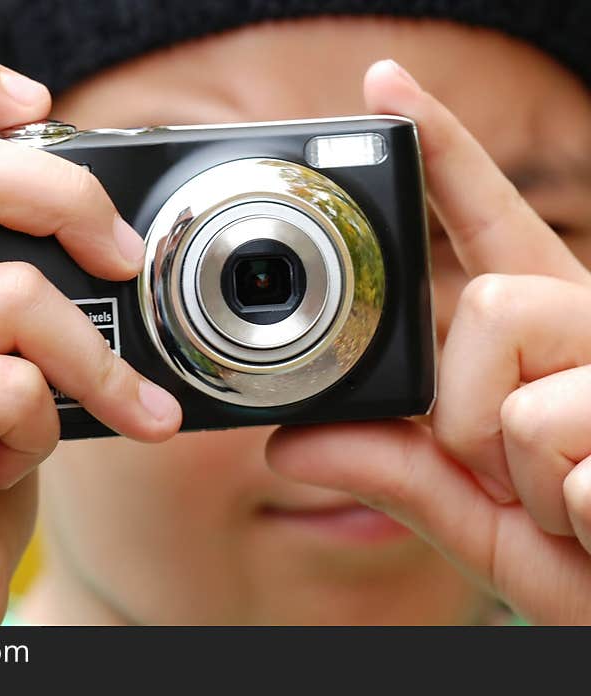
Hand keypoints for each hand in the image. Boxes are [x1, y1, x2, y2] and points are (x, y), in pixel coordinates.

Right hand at [0, 48, 181, 624]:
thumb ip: (6, 289)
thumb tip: (101, 238)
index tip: (37, 103)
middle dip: (70, 199)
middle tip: (126, 256)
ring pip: (16, 293)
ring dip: (89, 361)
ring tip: (102, 409)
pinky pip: (17, 384)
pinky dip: (51, 426)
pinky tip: (18, 458)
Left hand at [267, 60, 590, 623]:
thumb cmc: (581, 557)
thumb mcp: (475, 515)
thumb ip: (394, 469)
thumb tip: (289, 441)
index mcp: (547, 338)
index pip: (486, 222)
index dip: (441, 152)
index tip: (382, 85)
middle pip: (486, 302)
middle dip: (467, 410)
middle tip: (509, 472)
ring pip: (520, 373)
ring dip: (520, 469)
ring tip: (566, 500)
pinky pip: (564, 447)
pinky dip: (567, 509)